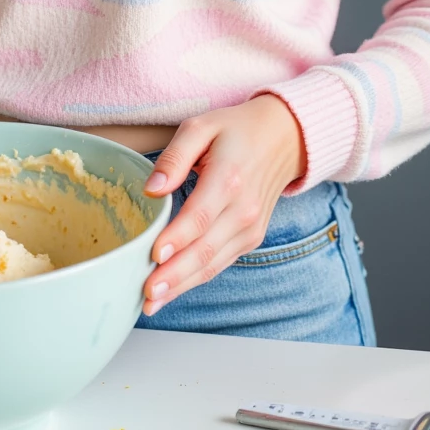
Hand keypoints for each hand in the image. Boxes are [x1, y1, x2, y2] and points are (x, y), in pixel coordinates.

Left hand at [141, 94, 306, 314]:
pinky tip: (172, 289)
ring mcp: (250, 228)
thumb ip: (175, 157)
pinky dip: (196, 279)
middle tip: (145, 293)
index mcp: (229, 178)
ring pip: (212, 264)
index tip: (153, 255)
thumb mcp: (202, 127)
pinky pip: (220, 263)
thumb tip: (152, 189)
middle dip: (174, 275)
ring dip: (181, 285)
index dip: (176, 238)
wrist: (284, 138)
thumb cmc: (237, 130)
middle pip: (205, 249)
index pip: (200, 216)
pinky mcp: (251, 238)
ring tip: (151, 302)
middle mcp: (244, 209)